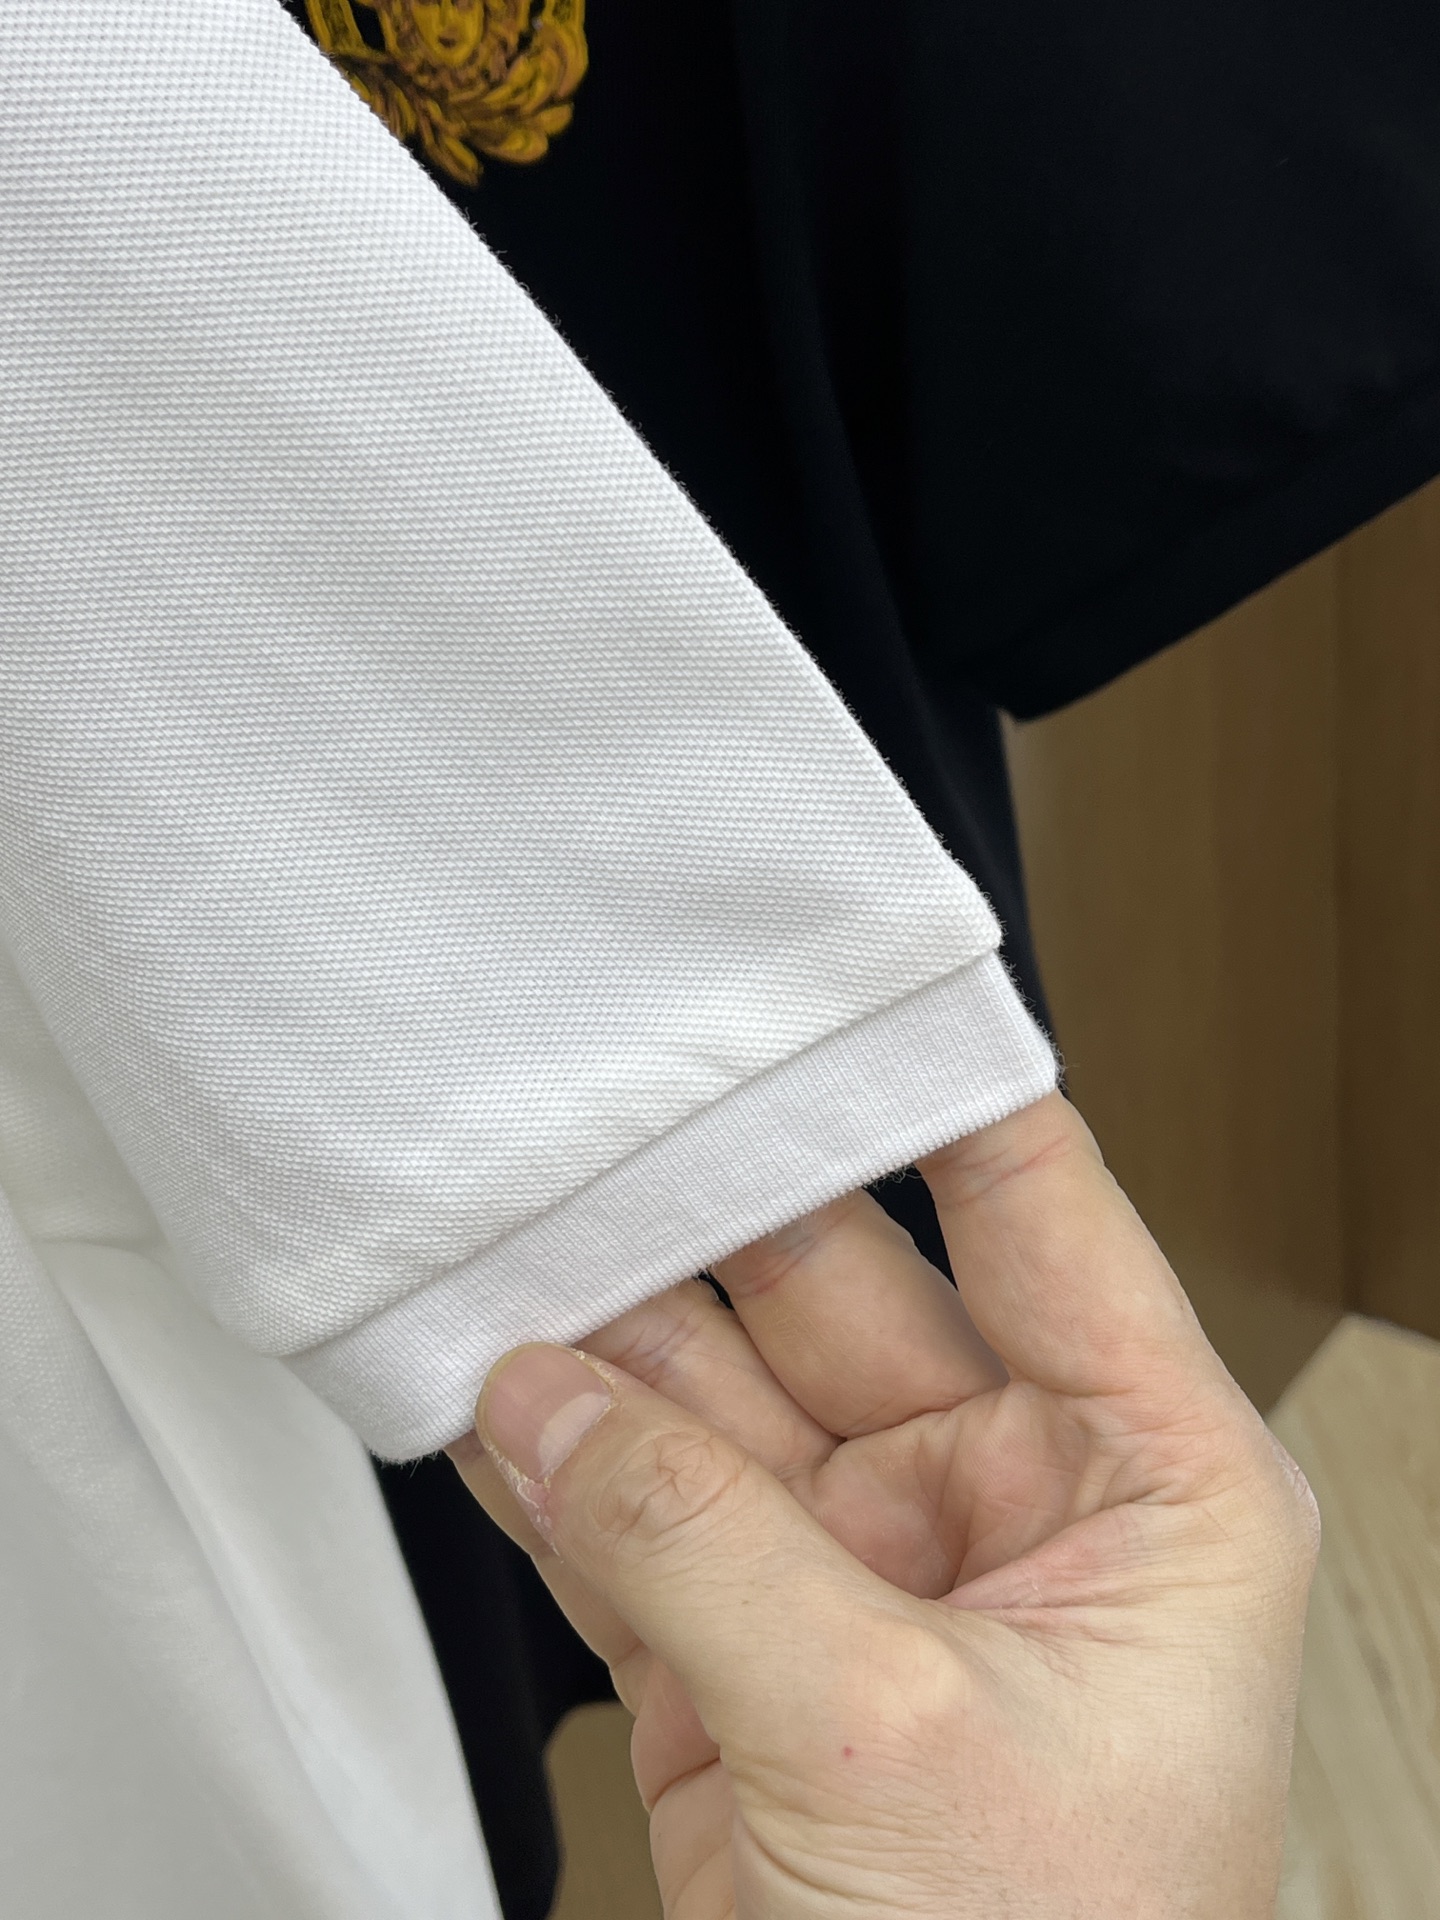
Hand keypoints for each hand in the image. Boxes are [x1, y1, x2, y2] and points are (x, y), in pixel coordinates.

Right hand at [448, 1092, 1316, 1918]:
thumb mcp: (897, 1741)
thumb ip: (704, 1546)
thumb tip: (544, 1396)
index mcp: (1149, 1487)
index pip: (1045, 1215)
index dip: (943, 1089)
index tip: (839, 982)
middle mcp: (1012, 1508)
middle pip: (846, 1290)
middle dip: (718, 1211)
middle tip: (609, 1117)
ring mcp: (870, 1584)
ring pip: (720, 1407)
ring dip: (607, 1342)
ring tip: (504, 1245)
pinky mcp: (750, 1671)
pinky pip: (641, 1526)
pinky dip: (557, 1471)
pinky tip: (485, 1395)